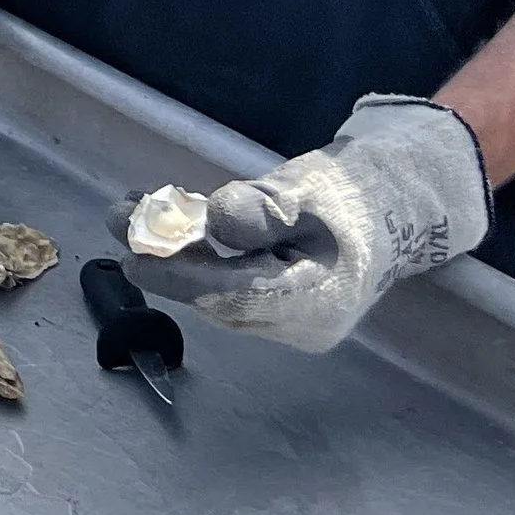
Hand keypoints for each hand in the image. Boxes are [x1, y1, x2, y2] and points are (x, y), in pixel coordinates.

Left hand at [119, 97, 490, 354]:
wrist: (396, 208)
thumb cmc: (354, 194)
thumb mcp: (310, 188)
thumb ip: (263, 208)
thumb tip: (216, 218)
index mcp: (319, 301)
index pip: (235, 296)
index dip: (178, 278)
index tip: (132, 255)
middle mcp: (304, 325)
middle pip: (220, 298)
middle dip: (164, 260)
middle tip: (117, 215)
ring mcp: (294, 323)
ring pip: (220, 293)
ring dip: (174, 256)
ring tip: (129, 212)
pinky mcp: (282, 308)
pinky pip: (230, 287)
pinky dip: (197, 259)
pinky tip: (169, 225)